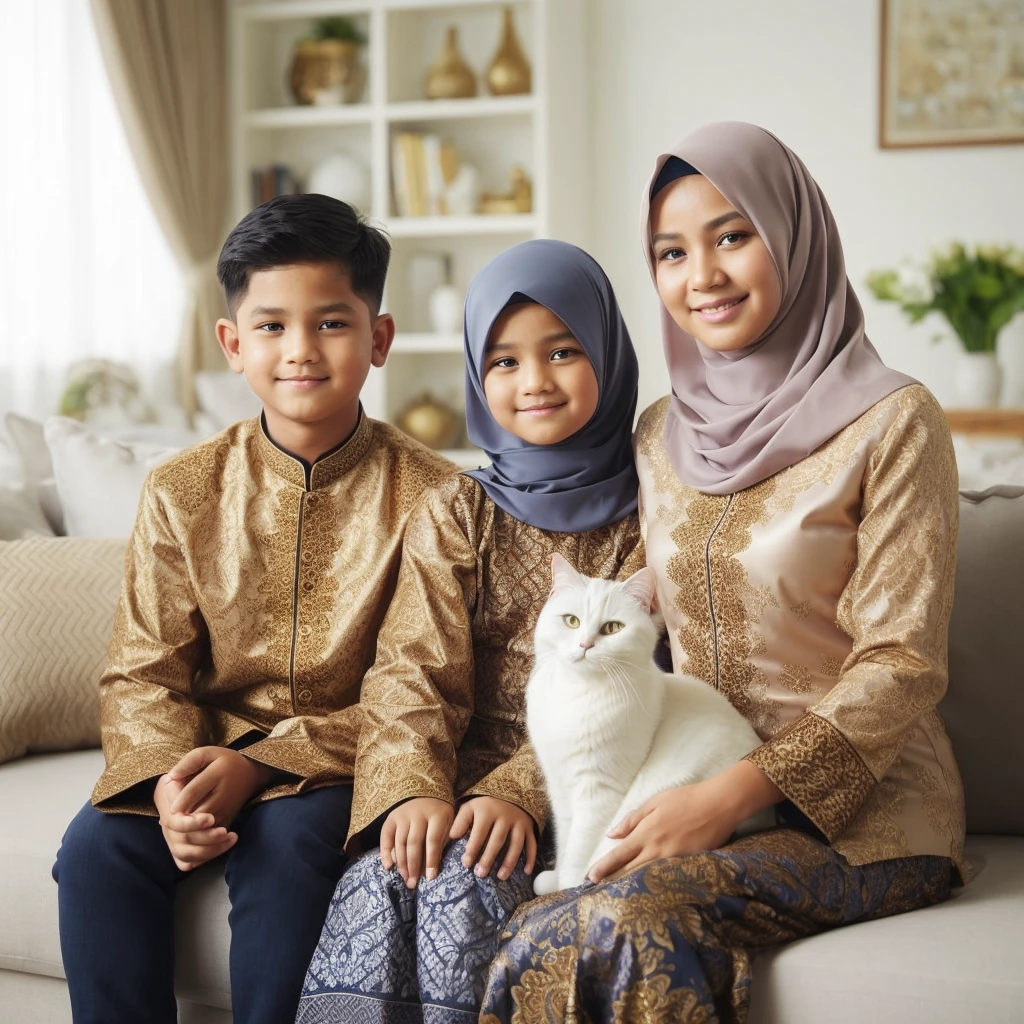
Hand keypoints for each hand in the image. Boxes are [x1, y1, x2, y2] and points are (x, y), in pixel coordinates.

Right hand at [154, 771, 234, 871]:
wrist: (212, 774)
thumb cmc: (208, 765)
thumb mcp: (201, 757)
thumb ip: (188, 763)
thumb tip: (172, 777)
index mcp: (167, 801)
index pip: (174, 822)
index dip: (191, 823)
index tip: (211, 819)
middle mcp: (167, 821)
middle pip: (181, 841)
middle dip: (205, 839)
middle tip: (227, 832)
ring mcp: (174, 834)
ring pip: (185, 855)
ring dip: (208, 851)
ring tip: (232, 837)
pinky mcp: (184, 843)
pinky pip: (188, 861)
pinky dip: (203, 858)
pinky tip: (222, 847)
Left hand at [167, 746, 273, 829]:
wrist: (250, 774)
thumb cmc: (224, 762)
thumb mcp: (208, 753)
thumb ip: (189, 762)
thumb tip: (171, 777)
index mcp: (219, 773)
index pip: (194, 791)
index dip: (179, 801)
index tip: (170, 808)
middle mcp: (225, 793)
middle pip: (199, 813)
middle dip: (182, 820)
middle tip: (171, 817)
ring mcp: (228, 808)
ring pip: (205, 828)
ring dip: (189, 830)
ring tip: (179, 823)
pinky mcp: (229, 819)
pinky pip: (212, 834)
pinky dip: (199, 837)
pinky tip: (190, 831)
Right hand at [380, 797, 454, 888]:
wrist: (426, 790)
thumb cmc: (440, 813)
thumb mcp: (448, 823)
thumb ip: (442, 842)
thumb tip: (432, 868)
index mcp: (437, 814)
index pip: (432, 840)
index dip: (431, 860)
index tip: (430, 877)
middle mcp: (418, 813)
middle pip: (413, 843)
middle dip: (413, 866)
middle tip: (413, 884)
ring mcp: (403, 814)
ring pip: (400, 842)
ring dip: (401, 863)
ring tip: (405, 879)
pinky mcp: (392, 817)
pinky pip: (386, 836)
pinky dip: (385, 852)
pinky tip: (389, 866)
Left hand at [450, 797, 537, 881]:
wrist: (512, 790)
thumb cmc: (486, 804)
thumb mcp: (471, 806)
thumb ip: (461, 820)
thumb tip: (452, 836)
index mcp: (488, 811)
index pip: (479, 832)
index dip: (473, 849)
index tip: (466, 864)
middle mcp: (505, 816)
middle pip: (497, 840)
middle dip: (489, 858)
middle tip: (481, 874)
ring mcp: (519, 822)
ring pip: (516, 844)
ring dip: (509, 861)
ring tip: (501, 877)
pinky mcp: (529, 827)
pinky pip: (532, 843)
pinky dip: (530, 858)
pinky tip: (526, 871)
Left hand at [587, 760, 781, 882]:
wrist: (719, 805)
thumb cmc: (685, 799)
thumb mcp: (655, 803)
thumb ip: (632, 820)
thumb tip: (612, 835)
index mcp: (646, 833)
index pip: (619, 856)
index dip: (603, 868)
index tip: (589, 878)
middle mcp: (657, 851)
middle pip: (630, 872)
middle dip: (613, 883)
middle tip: (597, 894)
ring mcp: (673, 861)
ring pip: (647, 879)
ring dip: (631, 888)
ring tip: (617, 898)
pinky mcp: (688, 867)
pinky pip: (667, 880)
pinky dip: (655, 887)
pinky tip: (648, 895)